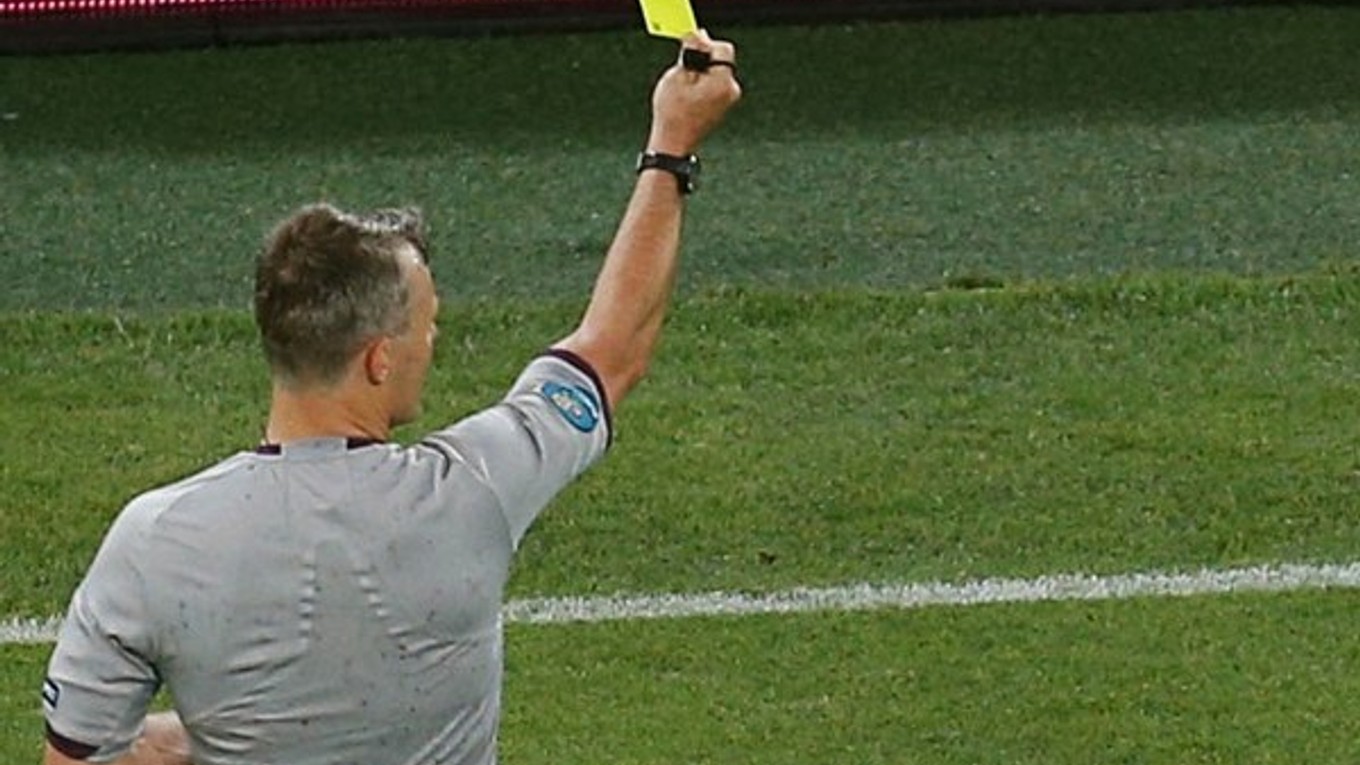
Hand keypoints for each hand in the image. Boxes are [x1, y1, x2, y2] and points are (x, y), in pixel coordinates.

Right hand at [646, 30, 741, 155]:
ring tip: (683, 86)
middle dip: (702, 59)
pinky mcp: (722, 107)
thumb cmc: (673, 114)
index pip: (722, 49)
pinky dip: (702, 84)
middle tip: (682, 70)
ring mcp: (728, 101)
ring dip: (700, 72)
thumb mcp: (677, 76)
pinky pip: (715, 85)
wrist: (673, 144)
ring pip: (716, 73)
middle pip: (721, 60)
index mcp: (723, 82)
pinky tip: (687, 95)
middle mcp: (731, 91)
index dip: (704, 44)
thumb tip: (697, 37)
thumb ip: (691, 52)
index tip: (688, 49)